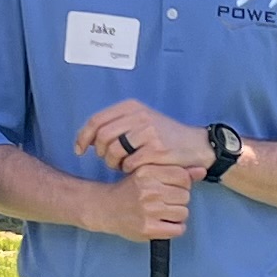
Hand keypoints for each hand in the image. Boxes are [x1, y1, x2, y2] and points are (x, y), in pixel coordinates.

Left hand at [76, 101, 213, 182]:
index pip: (96, 120)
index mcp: (131, 107)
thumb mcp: (141, 121)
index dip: (83, 137)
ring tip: (122, 165)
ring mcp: (148, 132)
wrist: (196, 146)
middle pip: (102, 136)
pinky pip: (129, 164)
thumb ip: (116, 125)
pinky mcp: (157, 149)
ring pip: (113, 151)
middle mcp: (139, 116)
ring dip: (113, 163)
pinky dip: (128, 170)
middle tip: (107, 160)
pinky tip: (135, 169)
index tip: (79, 150)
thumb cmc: (165, 136)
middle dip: (99, 152)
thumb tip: (87, 137)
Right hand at [99, 162, 192, 241]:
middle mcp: (148, 190)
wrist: (106, 208)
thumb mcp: (149, 172)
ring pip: (183, 212)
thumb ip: (176, 171)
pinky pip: (178, 229)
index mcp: (148, 172)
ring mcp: (148, 210)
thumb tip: (202, 170)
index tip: (171, 187)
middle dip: (178, 199)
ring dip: (177, 215)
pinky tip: (164, 223)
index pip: (183, 177)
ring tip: (163, 212)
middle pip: (185, 195)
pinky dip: (174, 228)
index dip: (182, 184)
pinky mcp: (148, 228)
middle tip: (165, 201)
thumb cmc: (131, 189)